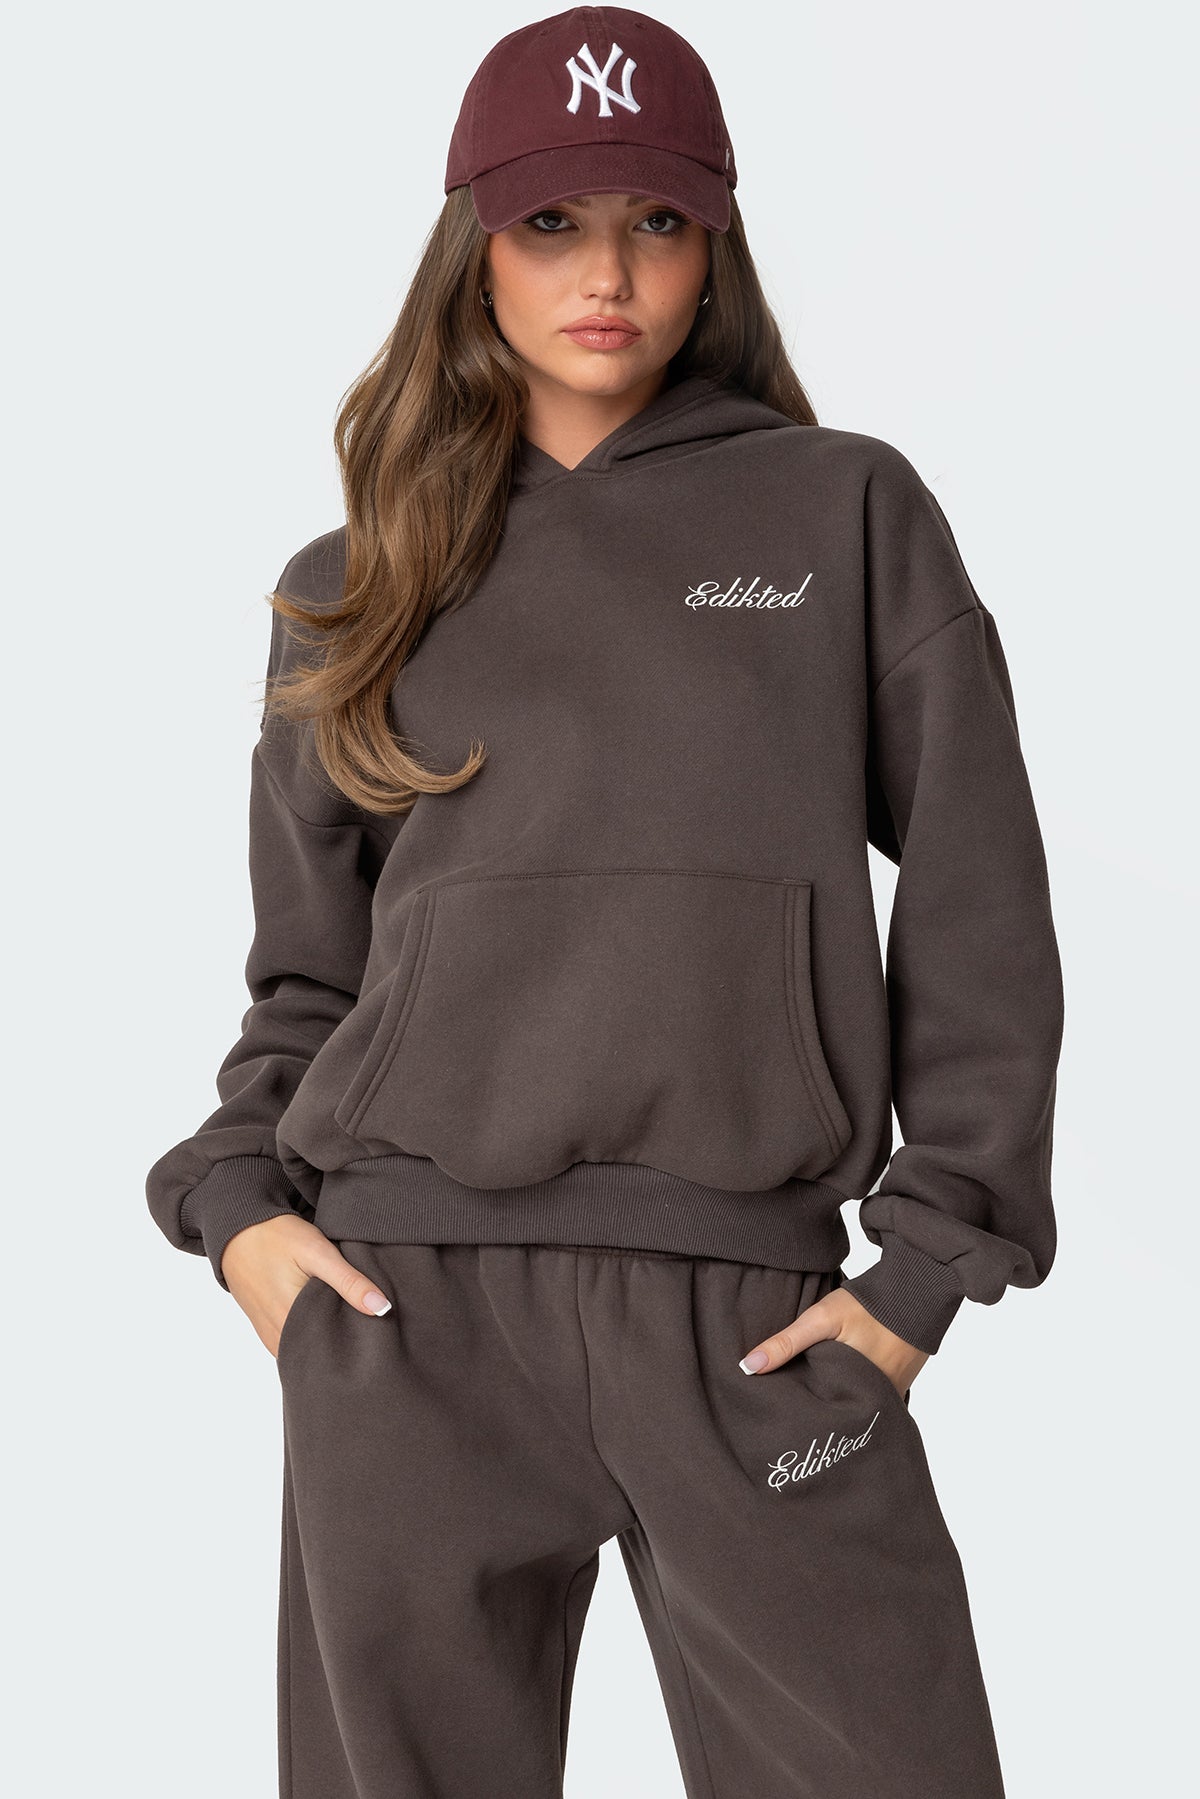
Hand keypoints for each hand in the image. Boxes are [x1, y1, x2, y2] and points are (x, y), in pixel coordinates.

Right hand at [220, 1214, 392, 1357]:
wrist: (237, 1231)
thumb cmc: (278, 1237)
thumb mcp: (318, 1252)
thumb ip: (349, 1281)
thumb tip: (382, 1308)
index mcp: (293, 1322)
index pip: (334, 1350)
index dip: (358, 1344)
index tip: (377, 1336)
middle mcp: (279, 1337)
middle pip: (320, 1355)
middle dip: (344, 1346)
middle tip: (367, 1331)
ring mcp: (270, 1337)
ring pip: (306, 1353)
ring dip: (325, 1343)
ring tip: (347, 1325)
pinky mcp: (266, 1331)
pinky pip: (293, 1346)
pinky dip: (310, 1338)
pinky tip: (324, 1322)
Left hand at [738, 1289, 928, 1397]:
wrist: (917, 1290)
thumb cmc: (868, 1305)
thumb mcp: (822, 1319)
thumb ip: (787, 1342)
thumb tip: (748, 1367)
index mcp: (855, 1391)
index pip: (820, 1414)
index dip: (800, 1413)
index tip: (780, 1411)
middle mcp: (877, 1401)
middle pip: (839, 1412)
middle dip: (819, 1411)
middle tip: (792, 1409)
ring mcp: (892, 1395)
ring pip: (856, 1404)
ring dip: (839, 1400)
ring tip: (814, 1396)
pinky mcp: (900, 1385)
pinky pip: (873, 1396)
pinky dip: (858, 1391)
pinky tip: (842, 1381)